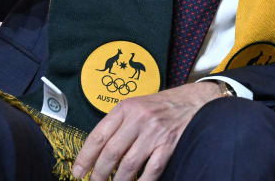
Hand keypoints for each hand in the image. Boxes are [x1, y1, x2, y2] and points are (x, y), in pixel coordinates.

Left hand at [72, 82, 223, 180]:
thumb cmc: (163, 105)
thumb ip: (119, 123)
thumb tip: (97, 151)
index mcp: (126, 108)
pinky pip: (151, 170)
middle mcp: (139, 119)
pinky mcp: (169, 144)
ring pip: (128, 165)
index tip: (78, 172)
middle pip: (111, 153)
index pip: (98, 136)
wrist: (196, 100)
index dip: (85, 157)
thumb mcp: (138, 105)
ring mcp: (155, 132)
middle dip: (99, 174)